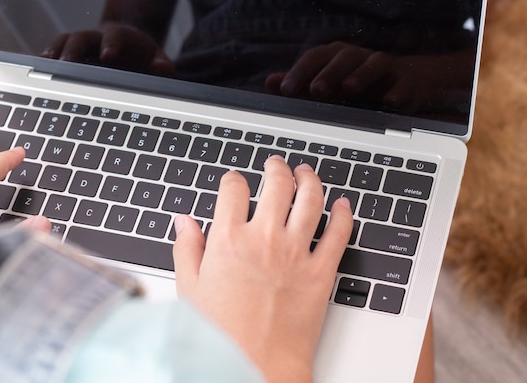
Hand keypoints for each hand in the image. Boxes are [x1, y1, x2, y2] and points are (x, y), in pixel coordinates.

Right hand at [41, 22, 174, 76]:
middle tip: (66, 63)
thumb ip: (160, 63)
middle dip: (73, 49)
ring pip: (63, 43)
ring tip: (45, 65)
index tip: (107, 56)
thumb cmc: (140, 56)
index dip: (110, 45)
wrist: (126, 48)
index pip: (113, 37)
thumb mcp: (154, 57)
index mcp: (118, 37)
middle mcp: (96, 38)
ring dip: (54, 52)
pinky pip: (54, 54)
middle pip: (81, 37)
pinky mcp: (70, 55)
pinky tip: (38, 72)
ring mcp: (80, 46)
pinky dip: (45, 61)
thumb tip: (166, 69)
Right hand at [173, 155, 352, 382]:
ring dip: (310, 179)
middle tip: (276, 164)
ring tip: (307, 173)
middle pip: (276, 184)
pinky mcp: (321, 271)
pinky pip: (339, 233)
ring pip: (310, 199)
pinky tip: (343, 205)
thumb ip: (186, 249)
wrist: (256, 365)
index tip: (235, 182)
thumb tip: (184, 223)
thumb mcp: (189, 289)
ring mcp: (296, 252)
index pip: (233, 189)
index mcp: (229, 239)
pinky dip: (344, 214)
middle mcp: (265, 238)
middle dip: (276, 168)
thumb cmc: (221, 334)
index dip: (234, 180)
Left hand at [266, 41, 396, 102]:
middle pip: (343, 58)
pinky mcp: (406, 81)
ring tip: (349, 88)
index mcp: (336, 57)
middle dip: (328, 73)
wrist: (407, 82)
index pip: (315, 58)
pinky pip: (403, 83)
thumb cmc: (359, 82)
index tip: (285, 90)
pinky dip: (397, 91)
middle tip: (315, 90)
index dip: (300, 72)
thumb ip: (301, 82)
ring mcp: (384, 68)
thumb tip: (270, 82)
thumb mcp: (328, 82)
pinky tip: (389, 100)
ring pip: (374, 63)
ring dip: (361, 74)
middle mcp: (359, 57)